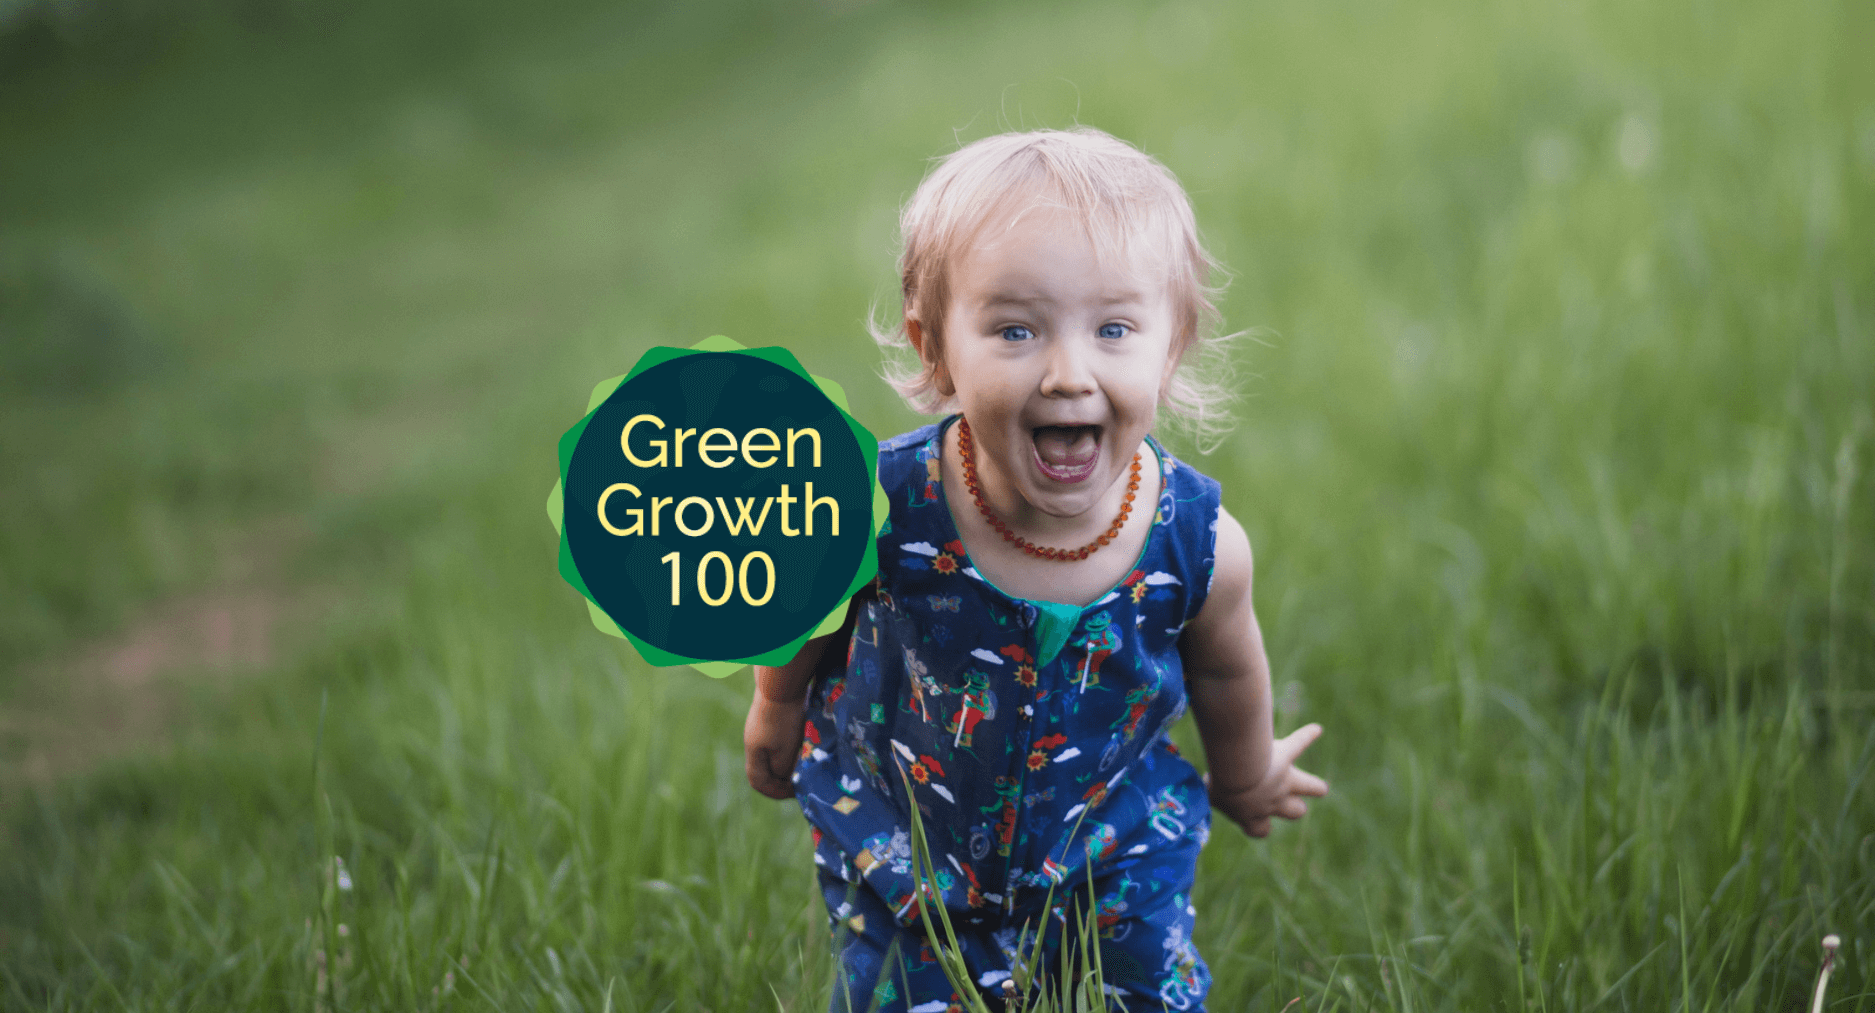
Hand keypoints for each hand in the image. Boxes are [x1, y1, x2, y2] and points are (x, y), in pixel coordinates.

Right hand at [743, 690, 805, 799]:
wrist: (781, 682)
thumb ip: (783, 769)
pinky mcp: (771, 715)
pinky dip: (789, 746)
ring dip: (787, 760)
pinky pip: (778, 739)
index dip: (775, 791)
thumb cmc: (784, 719)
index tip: (794, 792)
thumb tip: (784, 778)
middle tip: (800, 781)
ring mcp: (761, 726)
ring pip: (772, 752)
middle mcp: (754, 739)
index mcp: (754, 751)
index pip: (758, 781)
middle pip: (764, 767)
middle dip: (782, 777)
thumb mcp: (785, 751)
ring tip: (804, 762)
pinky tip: (803, 741)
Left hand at [1206, 722, 1328, 837]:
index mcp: (1251, 815)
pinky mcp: (1286, 757)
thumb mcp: (1209, 794)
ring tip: (1320, 787)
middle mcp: (1272, 802)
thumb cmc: (1220, 786)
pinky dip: (1307, 735)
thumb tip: (1190, 790)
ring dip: (1314, 786)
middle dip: (1295, 809)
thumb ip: (1207, 793)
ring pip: (1310, 788)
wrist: (1235, 773)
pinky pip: (1299, 743)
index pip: (1261, 830)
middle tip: (1295, 803)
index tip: (1258, 820)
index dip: (1261, 826)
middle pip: (1294, 812)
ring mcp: (1284, 781)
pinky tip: (1315, 729)